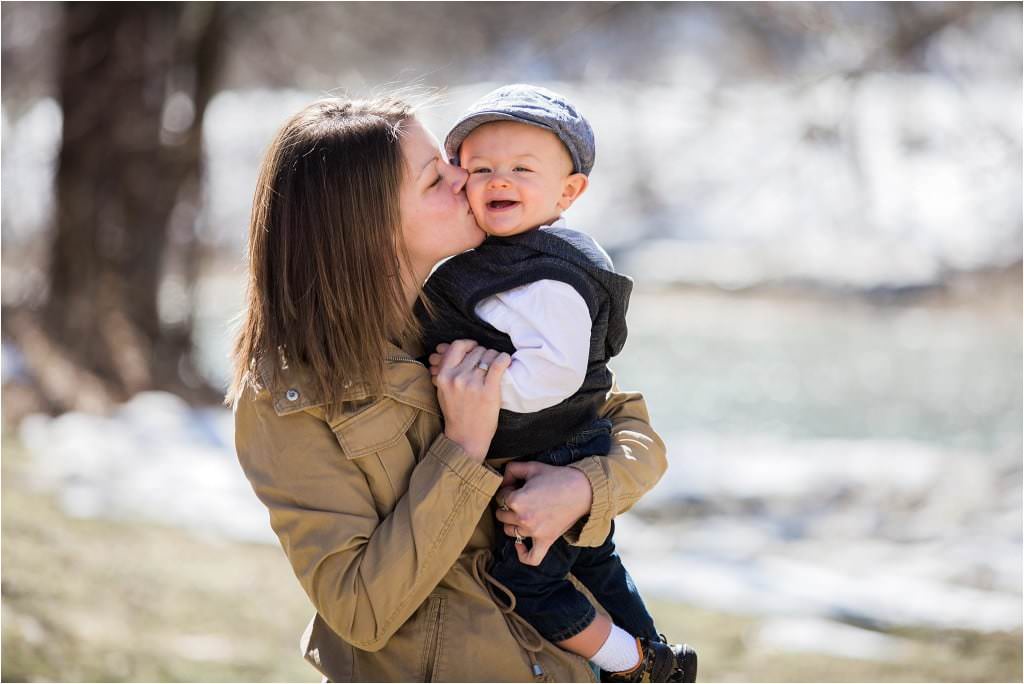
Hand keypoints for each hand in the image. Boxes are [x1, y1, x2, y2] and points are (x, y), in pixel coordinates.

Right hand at [432, 340, 510, 461]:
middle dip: (483, 354)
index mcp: (444, 376)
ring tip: (495, 367)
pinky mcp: (488, 391)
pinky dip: (504, 359)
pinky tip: (506, 361)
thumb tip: (445, 347)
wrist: (466, 437)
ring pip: (488, 355)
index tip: (475, 348)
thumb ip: (446, 369)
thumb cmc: (456, 413)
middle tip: (487, 364)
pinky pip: (498, 364)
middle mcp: (457, 378)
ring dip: (494, 357)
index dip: (469, 344)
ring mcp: (473, 384)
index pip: (457, 346)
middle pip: (476, 351)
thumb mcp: (443, 390)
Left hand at [494, 461, 593, 565]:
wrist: (582, 490)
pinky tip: (519, 545)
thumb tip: (502, 480)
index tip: (518, 486)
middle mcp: (523, 519)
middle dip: (508, 505)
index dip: (508, 490)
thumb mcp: (532, 466)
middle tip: (521, 497)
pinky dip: (522, 554)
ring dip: (512, 522)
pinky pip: (531, 557)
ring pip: (510, 531)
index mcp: (517, 500)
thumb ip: (511, 469)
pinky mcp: (546, 540)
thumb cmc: (558, 477)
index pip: (501, 498)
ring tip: (523, 512)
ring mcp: (534, 532)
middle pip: (502, 515)